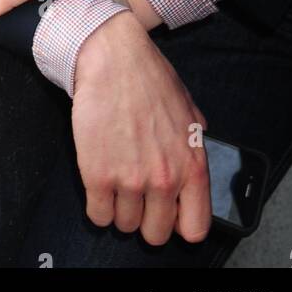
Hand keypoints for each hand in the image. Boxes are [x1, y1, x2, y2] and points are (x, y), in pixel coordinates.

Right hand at [71, 12, 211, 245]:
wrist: (112, 57)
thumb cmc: (148, 77)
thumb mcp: (188, 111)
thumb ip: (194, 144)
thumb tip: (193, 163)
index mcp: (192, 166)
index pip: (194, 228)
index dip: (178, 223)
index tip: (167, 214)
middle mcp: (164, 179)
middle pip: (154, 234)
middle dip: (144, 217)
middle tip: (136, 196)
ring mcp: (130, 180)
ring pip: (124, 225)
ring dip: (118, 208)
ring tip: (115, 181)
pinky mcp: (97, 176)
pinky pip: (98, 216)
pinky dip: (97, 206)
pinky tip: (98, 183)